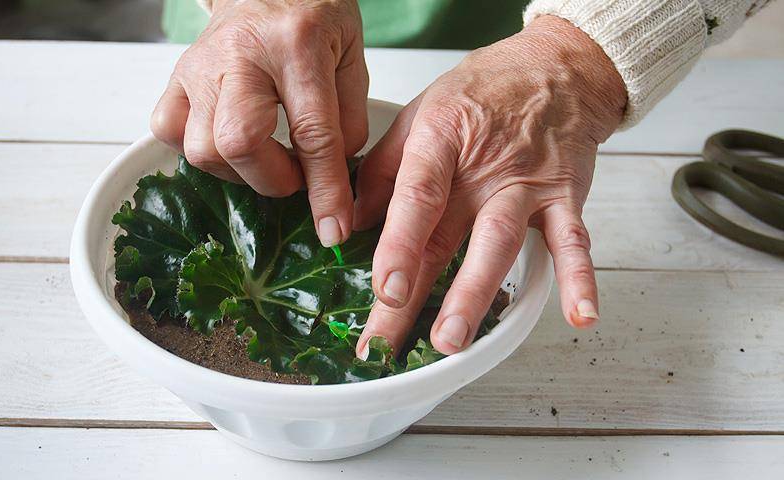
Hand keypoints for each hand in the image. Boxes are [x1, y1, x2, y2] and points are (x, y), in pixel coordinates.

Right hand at [150, 0, 367, 246]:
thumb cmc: (313, 16)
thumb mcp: (352, 57)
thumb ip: (351, 118)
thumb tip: (333, 181)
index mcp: (297, 45)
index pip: (313, 132)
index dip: (324, 189)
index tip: (333, 227)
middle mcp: (240, 55)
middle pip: (239, 143)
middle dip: (273, 179)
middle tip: (296, 174)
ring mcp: (200, 67)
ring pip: (202, 148)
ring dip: (240, 172)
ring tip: (267, 157)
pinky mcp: (177, 77)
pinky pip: (169, 132)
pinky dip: (199, 153)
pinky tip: (228, 147)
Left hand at [354, 15, 626, 356]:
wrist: (556, 68)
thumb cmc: (481, 93)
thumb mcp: (418, 114)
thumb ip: (383, 170)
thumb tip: (350, 222)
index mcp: (440, 141)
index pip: (416, 197)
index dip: (397, 244)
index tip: (382, 289)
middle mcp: (482, 168)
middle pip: (447, 236)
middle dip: (418, 292)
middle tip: (392, 339)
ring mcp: (526, 185)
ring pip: (499, 244)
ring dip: (475, 295)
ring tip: (453, 340)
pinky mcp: (564, 197)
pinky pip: (574, 241)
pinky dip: (580, 279)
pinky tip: (580, 316)